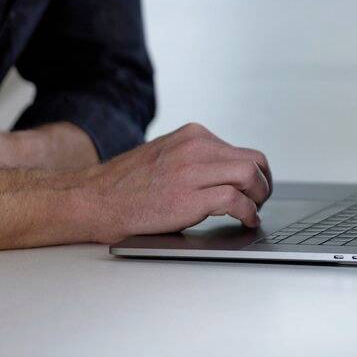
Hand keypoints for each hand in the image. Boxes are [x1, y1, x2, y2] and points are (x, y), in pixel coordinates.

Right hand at [79, 122, 271, 243]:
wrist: (92, 200)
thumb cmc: (126, 186)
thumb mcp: (166, 156)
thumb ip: (195, 159)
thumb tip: (227, 175)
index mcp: (192, 136)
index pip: (242, 151)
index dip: (256, 174)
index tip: (256, 189)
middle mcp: (196, 147)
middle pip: (254, 161)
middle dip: (263, 184)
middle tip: (260, 201)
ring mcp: (193, 171)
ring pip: (250, 176)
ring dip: (259, 197)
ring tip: (254, 212)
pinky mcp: (189, 198)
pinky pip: (236, 201)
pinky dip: (248, 213)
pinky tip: (247, 221)